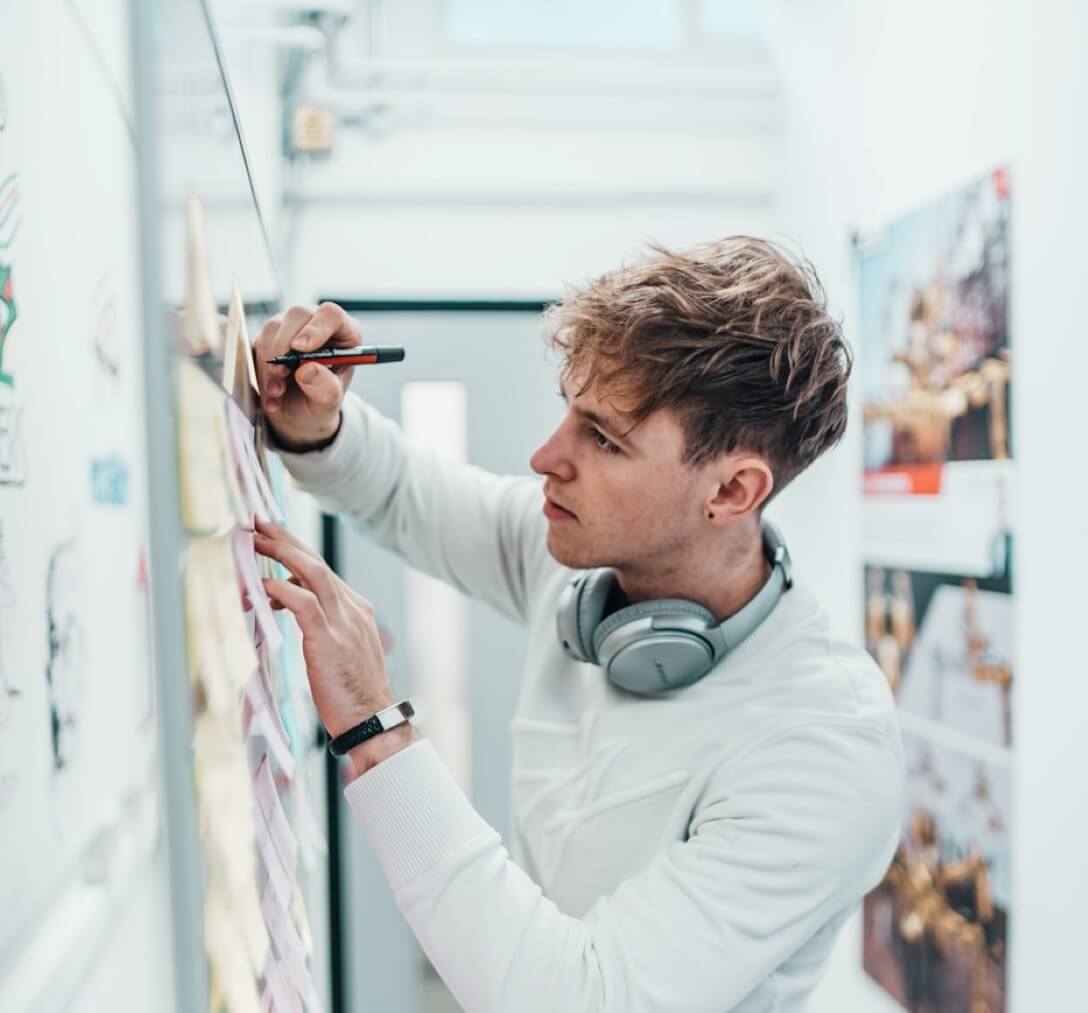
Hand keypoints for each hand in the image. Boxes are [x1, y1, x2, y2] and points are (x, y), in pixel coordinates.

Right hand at [253, 302, 360, 451]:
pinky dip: (258, 371)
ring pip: (272, 329)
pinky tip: (269, 394)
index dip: (316, 328)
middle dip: (284, 347)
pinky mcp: (267, 337)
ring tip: (277, 392)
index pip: (331, 314)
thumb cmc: (321, 399)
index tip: (301, 348)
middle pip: (297, 315)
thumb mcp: (329, 402)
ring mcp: (290, 327)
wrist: (299, 413)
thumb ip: (325, 388)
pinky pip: (255, 344)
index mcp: (343, 332)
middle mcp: (315, 323)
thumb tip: (307, 370)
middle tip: (281, 374)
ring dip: (269, 363)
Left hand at [254, 518, 416, 775]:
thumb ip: (320, 625)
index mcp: (356, 609)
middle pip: (316, 562)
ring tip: (255, 542)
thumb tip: (288, 604)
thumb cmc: (352, 694)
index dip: (297, 550)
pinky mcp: (329, 638)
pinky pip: (304, 603)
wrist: (372, 720)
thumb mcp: (338, 651)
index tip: (274, 536)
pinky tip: (263, 586)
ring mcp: (343, 621)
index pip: (322, 570)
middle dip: (286, 540)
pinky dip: (282, 590)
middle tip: (259, 523)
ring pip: (312, 573)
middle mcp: (352, 608)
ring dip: (282, 553)